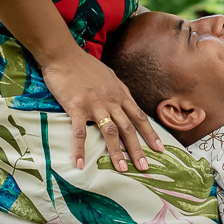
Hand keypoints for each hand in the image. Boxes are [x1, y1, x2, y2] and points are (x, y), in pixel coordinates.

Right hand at [40, 48, 163, 171]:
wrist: (64, 55)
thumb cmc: (85, 65)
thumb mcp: (109, 76)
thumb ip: (118, 91)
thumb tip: (126, 102)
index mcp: (120, 94)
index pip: (139, 116)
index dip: (150, 133)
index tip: (160, 148)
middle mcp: (111, 100)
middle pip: (128, 128)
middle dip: (137, 149)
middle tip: (145, 167)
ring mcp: (94, 104)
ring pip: (109, 132)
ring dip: (116, 152)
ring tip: (122, 169)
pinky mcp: (76, 106)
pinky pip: (79, 131)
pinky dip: (80, 148)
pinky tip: (80, 163)